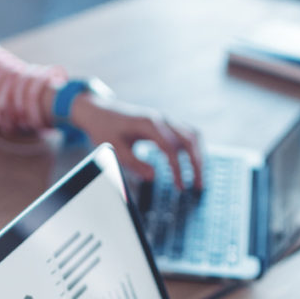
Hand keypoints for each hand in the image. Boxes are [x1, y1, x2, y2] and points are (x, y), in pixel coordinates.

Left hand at [68, 93, 203, 190]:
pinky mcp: (166, 124)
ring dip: (199, 155)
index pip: (171, 148)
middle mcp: (161, 118)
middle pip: (189, 139)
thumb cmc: (105, 129)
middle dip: (197, 163)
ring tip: (199, 177)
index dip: (177, 169)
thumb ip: (134, 163)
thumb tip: (153, 177)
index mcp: (149, 123)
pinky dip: (193, 149)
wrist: (99, 111)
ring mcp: (166, 120)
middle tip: (199, 186)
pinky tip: (193, 165)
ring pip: (192, 135)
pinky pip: (187, 134)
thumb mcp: (114, 149)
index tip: (180, 187)